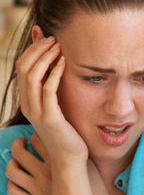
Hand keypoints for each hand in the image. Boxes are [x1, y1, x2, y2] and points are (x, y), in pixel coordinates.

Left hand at [7, 134, 116, 194]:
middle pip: (20, 153)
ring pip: (12, 171)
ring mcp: (37, 188)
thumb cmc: (95, 186)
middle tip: (21, 142)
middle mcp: (44, 172)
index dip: (36, 134)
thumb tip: (68, 137)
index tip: (39, 134)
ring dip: (11, 163)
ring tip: (16, 160)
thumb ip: (76, 150)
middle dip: (18, 144)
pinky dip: (11, 184)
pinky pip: (13, 191)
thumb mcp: (89, 163)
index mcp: (58, 161)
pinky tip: (17, 180)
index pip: (38, 140)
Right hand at [15, 30, 87, 168]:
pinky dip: (55, 73)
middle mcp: (28, 105)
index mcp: (28, 101)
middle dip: (37, 49)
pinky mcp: (51, 117)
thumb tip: (58, 68)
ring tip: (58, 46)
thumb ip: (54, 90)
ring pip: (32, 76)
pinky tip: (64, 62)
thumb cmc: (68, 132)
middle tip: (53, 38)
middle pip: (23, 68)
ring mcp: (37, 112)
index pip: (22, 68)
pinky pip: (48, 90)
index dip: (31, 49)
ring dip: (45, 57)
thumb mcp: (58, 107)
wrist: (70, 159)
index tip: (44, 35)